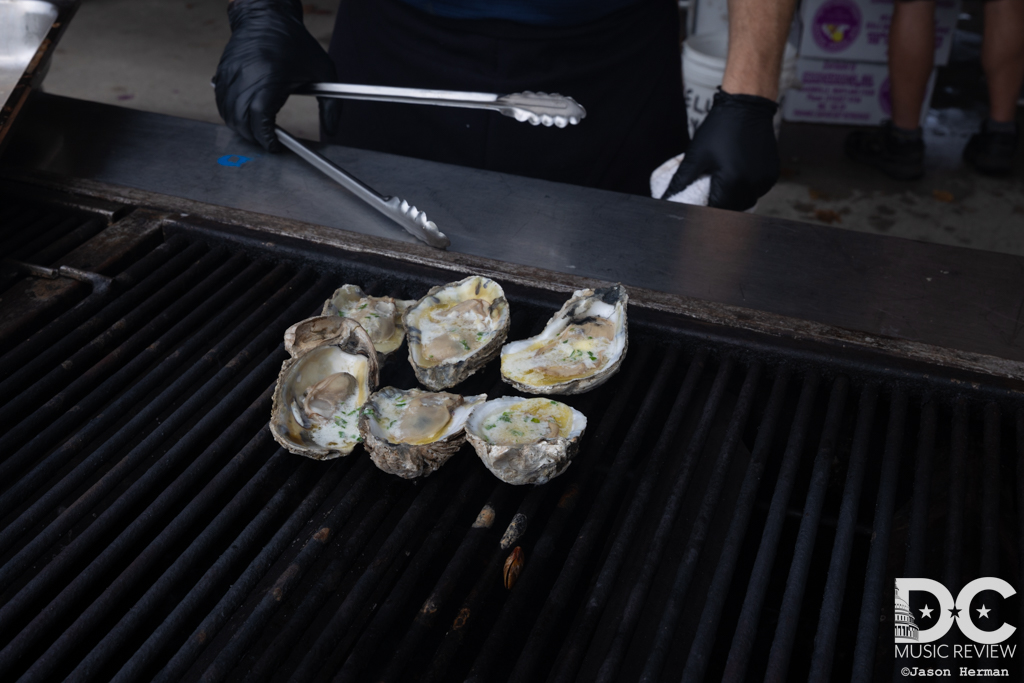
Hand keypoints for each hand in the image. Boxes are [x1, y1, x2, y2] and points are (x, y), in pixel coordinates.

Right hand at [214, 0, 338, 150]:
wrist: (267, 16)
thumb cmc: (296, 42)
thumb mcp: (324, 71)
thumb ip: (331, 105)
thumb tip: (332, 131)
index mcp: (271, 78)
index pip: (260, 118)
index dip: (266, 138)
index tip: (275, 145)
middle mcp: (246, 76)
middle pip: (240, 120)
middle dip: (253, 137)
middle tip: (267, 141)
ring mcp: (230, 73)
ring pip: (227, 112)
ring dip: (239, 127)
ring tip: (255, 131)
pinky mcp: (222, 71)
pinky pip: (219, 100)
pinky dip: (228, 113)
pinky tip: (242, 116)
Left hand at [664, 90, 779, 210]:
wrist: (747, 106)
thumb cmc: (720, 128)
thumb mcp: (695, 156)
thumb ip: (680, 182)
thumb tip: (666, 198)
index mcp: (733, 182)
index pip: (716, 211)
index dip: (704, 210)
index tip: (697, 205)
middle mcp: (753, 185)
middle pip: (732, 209)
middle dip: (719, 205)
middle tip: (708, 193)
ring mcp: (765, 180)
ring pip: (746, 201)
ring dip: (733, 199)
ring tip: (722, 182)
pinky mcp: (771, 174)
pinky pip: (756, 190)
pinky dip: (746, 189)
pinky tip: (737, 175)